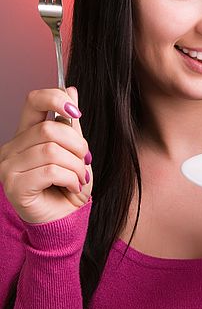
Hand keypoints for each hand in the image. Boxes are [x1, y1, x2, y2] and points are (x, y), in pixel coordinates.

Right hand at [0, 87, 92, 223]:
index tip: (76, 112)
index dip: (56, 98)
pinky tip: (72, 186)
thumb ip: (70, 123)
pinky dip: (70, 178)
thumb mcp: (75, 150)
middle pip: (49, 128)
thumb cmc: (69, 186)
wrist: (66, 219)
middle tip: (85, 162)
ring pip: (51, 150)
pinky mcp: (14, 185)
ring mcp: (9, 166)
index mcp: (26, 134)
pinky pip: (50, 170)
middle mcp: (12, 147)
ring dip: (76, 165)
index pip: (34, 100)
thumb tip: (71, 89)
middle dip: (77, 145)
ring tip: (79, 178)